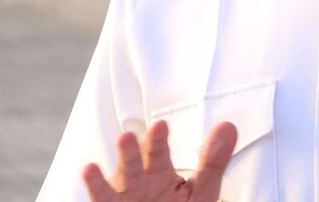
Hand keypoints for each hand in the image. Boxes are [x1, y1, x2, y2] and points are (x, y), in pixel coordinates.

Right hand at [83, 120, 237, 201]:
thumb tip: (229, 125)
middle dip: (134, 149)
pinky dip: (96, 184)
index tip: (161, 125)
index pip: (159, 150)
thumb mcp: (201, 190)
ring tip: (120, 143)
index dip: (159, 138)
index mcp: (160, 170)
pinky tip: (89, 169)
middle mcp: (139, 179)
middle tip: (130, 135)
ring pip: (121, 176)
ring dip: (120, 161)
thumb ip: (213, 160)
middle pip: (136, 161)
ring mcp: (125, 195)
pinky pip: (101, 197)